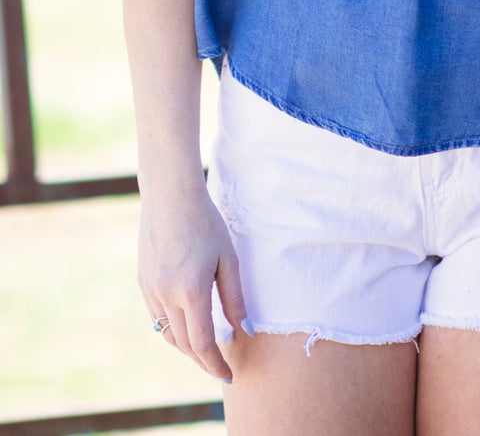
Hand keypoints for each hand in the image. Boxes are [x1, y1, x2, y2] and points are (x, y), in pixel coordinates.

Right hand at [139, 187, 247, 382]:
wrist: (170, 195)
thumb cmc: (206, 222)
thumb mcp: (228, 258)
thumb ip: (235, 298)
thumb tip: (246, 330)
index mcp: (191, 291)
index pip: (203, 343)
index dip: (216, 364)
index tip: (229, 375)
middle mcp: (166, 295)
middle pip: (184, 344)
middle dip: (203, 361)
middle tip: (221, 369)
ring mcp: (151, 290)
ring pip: (168, 334)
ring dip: (187, 348)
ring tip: (206, 352)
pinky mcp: (144, 282)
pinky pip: (158, 317)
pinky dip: (173, 330)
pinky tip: (187, 326)